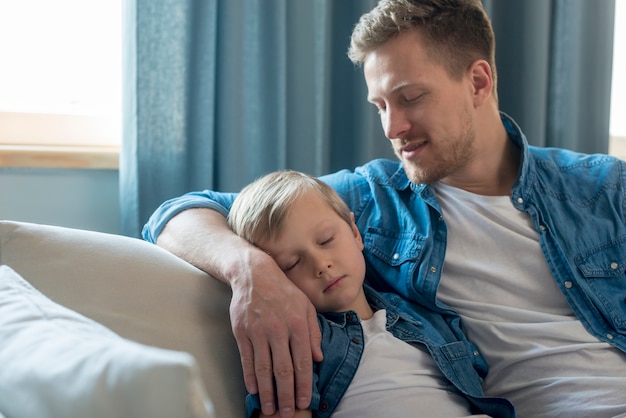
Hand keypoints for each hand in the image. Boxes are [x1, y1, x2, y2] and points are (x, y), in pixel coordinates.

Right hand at [230, 251, 322, 417]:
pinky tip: (254, 390)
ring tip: (270, 408)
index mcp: (298, 324)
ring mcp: (258, 331)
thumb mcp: (306, 306)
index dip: (304, 385)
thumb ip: (314, 332)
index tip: (304, 401)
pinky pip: (246, 359)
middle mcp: (278, 329)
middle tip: (287, 413)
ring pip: (263, 369)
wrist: (254, 274)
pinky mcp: (241, 332)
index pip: (303, 362)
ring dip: (267, 392)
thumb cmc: (284, 290)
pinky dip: (250, 377)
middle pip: (283, 370)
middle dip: (286, 395)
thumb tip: (318, 357)